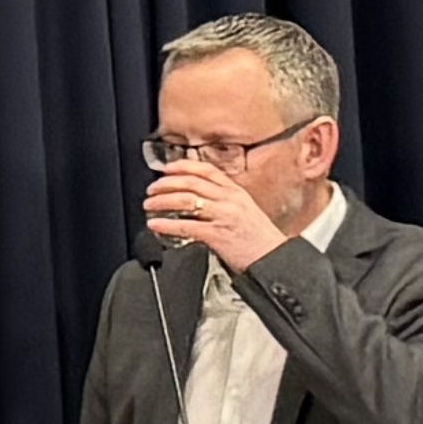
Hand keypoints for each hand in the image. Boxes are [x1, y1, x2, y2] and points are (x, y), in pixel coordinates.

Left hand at [142, 159, 287, 273]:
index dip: (184, 166)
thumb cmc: (258, 237)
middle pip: (192, 182)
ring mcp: (223, 216)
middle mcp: (230, 200)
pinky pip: (186, 226)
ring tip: (149, 205)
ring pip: (187, 200)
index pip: (207, 170)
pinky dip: (167, 225)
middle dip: (166, 183)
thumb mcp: (244, 209)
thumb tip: (197, 196)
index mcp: (236, 192)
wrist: (273, 257)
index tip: (167, 168)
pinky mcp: (217, 234)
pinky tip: (155, 225)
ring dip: (162, 201)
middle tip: (151, 189)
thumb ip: (223, 200)